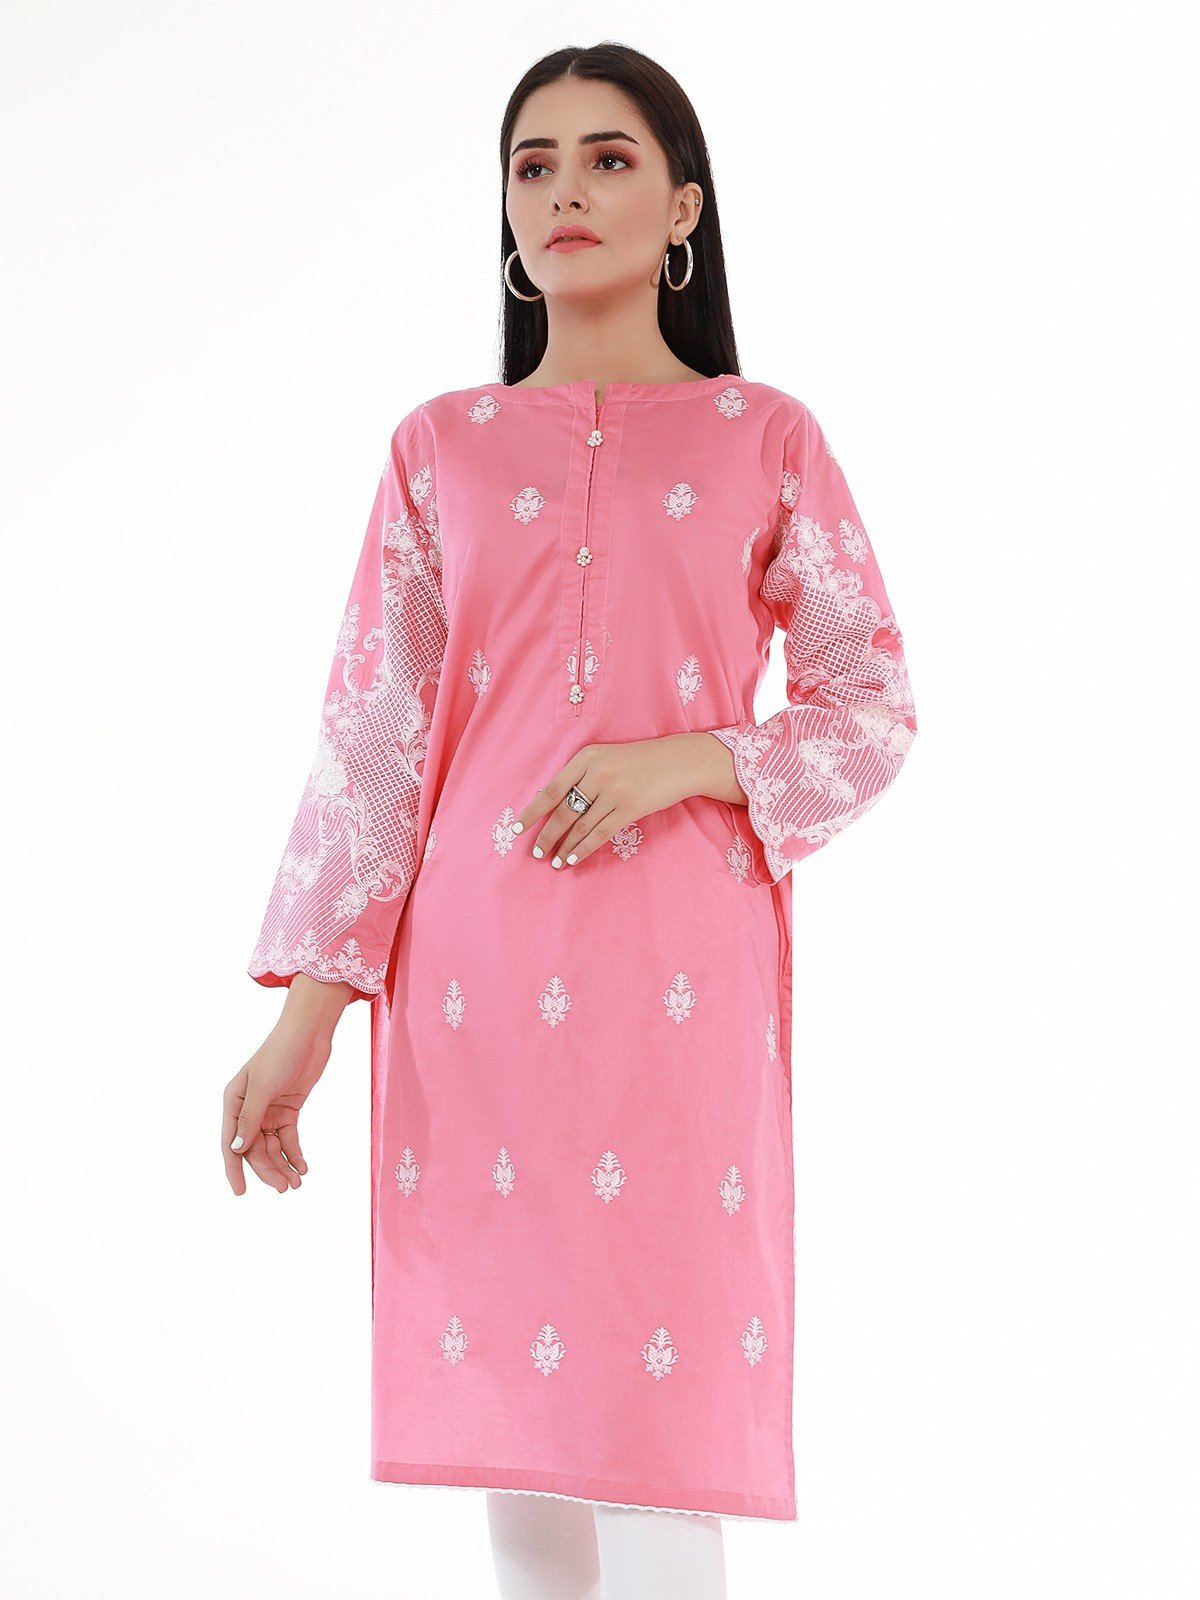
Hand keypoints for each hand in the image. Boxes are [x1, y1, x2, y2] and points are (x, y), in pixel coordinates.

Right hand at [222, 992, 346, 1194]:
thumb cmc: (280, 1053)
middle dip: (268, 1169)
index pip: (231, 1142)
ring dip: (283, 1165)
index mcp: (234, 1102)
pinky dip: (294, 1153)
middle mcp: (248, 1109)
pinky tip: (303, 1167)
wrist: (309, 1034)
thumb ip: (250, 1119)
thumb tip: (237, 1149)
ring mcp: (268, 1110)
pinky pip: (288, 1138)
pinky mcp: (288, 1110)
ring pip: (272, 1146)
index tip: (241, 1192)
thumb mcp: (263, 1087)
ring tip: (296, 1183)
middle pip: (255, 1148)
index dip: (235, 1168)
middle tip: (285, 1187)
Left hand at [512, 732, 740, 869]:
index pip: (551, 789)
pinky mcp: (630, 808)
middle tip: (536, 852)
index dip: (532, 812)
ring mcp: (614, 791)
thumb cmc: (641, 761)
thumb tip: (556, 806)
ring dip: (564, 847)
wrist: (679, 761)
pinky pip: (600, 833)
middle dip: (547, 835)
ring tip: (554, 861)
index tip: (518, 829)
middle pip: (563, 811)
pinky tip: (573, 859)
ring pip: (580, 826)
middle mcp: (597, 773)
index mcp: (586, 757)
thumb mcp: (607, 758)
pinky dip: (584, 848)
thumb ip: (583, 776)